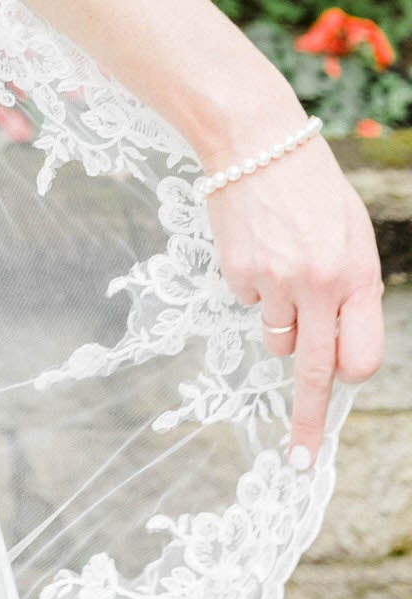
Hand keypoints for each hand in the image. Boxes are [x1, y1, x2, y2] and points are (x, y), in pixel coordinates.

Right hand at [205, 130, 384, 464]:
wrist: (255, 138)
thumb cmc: (310, 186)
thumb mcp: (351, 233)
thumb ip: (353, 288)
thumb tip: (340, 346)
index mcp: (356, 275)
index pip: (361, 357)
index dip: (349, 378)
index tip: (338, 402)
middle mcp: (318, 285)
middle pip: (316, 371)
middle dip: (309, 422)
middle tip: (301, 460)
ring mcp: (274, 280)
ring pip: (276, 338)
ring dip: (280, 320)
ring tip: (281, 267)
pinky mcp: (237, 270)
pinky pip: (247, 301)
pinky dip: (252, 284)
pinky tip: (257, 244)